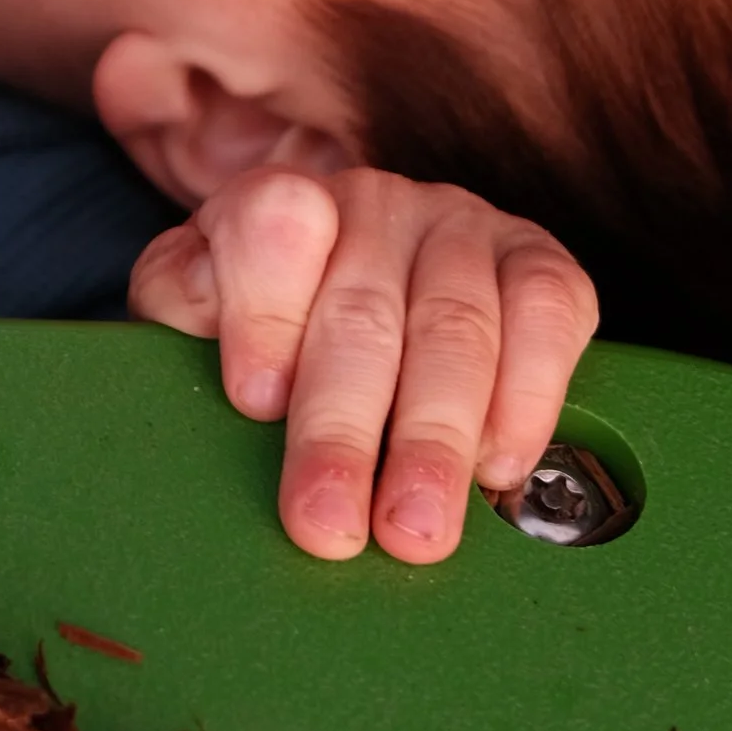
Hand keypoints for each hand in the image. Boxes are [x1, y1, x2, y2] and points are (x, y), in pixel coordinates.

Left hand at [128, 164, 598, 563]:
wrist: (354, 295)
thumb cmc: (269, 327)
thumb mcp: (195, 317)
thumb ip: (183, 317)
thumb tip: (228, 366)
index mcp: (274, 206)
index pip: (266, 225)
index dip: (263, 311)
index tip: (256, 402)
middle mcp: (372, 204)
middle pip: (361, 313)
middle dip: (342, 431)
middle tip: (328, 525)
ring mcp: (461, 226)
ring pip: (455, 327)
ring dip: (436, 439)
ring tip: (413, 526)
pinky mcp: (538, 263)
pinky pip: (547, 316)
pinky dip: (527, 398)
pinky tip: (498, 466)